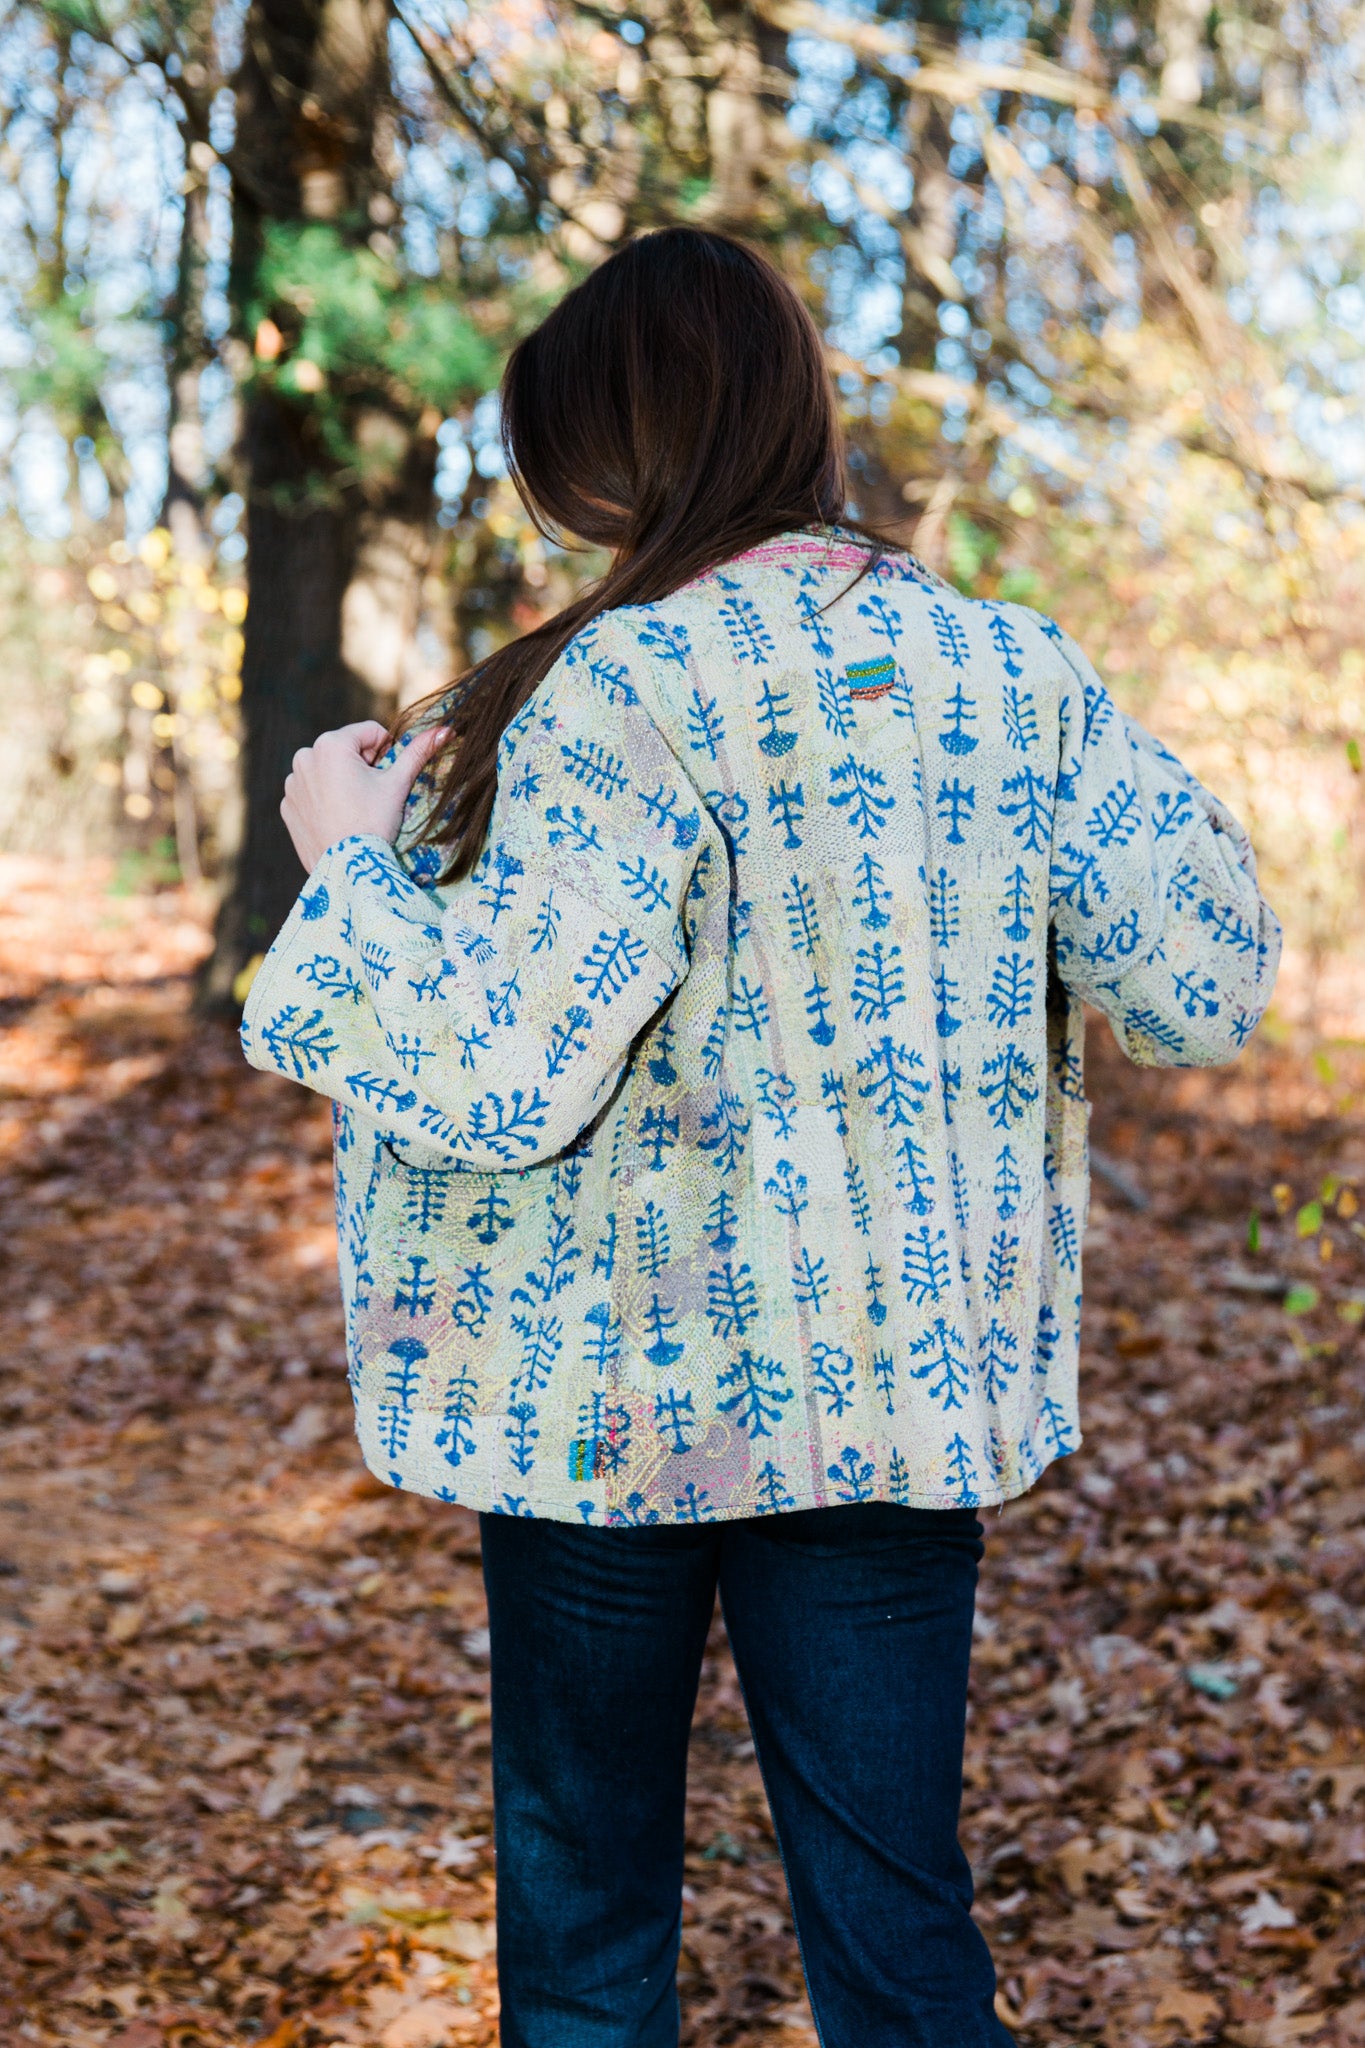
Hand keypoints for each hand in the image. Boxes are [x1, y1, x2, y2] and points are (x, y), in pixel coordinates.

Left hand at [281, 721, 447, 872]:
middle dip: (362, 767)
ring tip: (354, 810)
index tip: (386, 777)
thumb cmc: (374, 823)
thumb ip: (418, 752)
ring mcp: (293, 783)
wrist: (347, 868)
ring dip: (342, 782)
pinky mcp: (287, 805)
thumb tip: (445, 731)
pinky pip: (311, 793)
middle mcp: (304, 757)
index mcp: (330, 744)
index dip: (386, 752)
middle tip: (371, 797)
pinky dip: (324, 801)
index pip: (369, 732)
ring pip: (327, 771)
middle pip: (346, 750)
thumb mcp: (398, 784)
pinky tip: (337, 819)